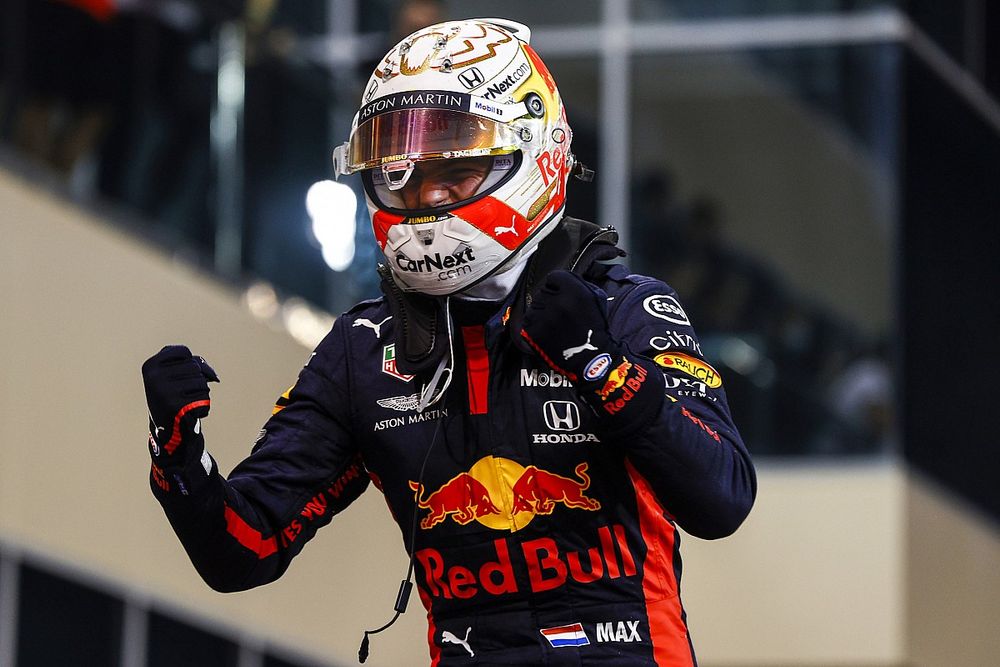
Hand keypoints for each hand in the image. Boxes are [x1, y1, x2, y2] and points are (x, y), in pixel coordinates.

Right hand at [142, 345, 218, 456]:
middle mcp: (154, 377)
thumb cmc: (174, 396)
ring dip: (200, 392)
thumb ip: (194, 364)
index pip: (183, 351)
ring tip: (185, 402)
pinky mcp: (176, 406)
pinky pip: (204, 397)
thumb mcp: (174, 375)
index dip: (189, 362)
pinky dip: (203, 405)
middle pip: (194, 366)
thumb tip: (214, 376)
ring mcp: (164, 391)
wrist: (168, 430)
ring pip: (201, 382)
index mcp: (150, 366)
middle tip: (182, 393)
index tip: (180, 375)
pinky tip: (190, 411)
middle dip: (195, 379)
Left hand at [520, 271, 661, 431]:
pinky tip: (548, 333)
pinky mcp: (533, 330)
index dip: (559, 287)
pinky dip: (534, 325)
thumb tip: (558, 280)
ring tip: (556, 326)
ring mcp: (543, 316)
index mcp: (574, 290)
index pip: (554, 277)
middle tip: (562, 315)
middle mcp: (557, 301)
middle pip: (543, 291)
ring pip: (534, 305)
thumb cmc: (593, 328)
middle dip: (551, 300)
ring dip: (542, 312)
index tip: (564, 297)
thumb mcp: (595, 298)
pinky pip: (528, 321)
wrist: (590, 359)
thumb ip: (577, 284)